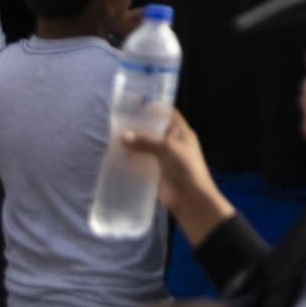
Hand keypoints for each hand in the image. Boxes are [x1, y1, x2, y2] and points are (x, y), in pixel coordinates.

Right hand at [116, 107, 231, 235]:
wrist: (191, 198)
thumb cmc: (185, 167)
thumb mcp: (168, 149)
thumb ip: (146, 142)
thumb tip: (123, 135)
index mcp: (181, 133)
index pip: (168, 115)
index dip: (155, 110)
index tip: (136, 107)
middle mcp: (173, 144)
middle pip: (154, 132)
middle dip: (139, 129)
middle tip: (119, 125)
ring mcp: (164, 159)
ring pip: (146, 148)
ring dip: (133, 146)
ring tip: (114, 141)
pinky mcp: (156, 174)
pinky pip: (142, 164)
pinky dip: (132, 162)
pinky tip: (118, 160)